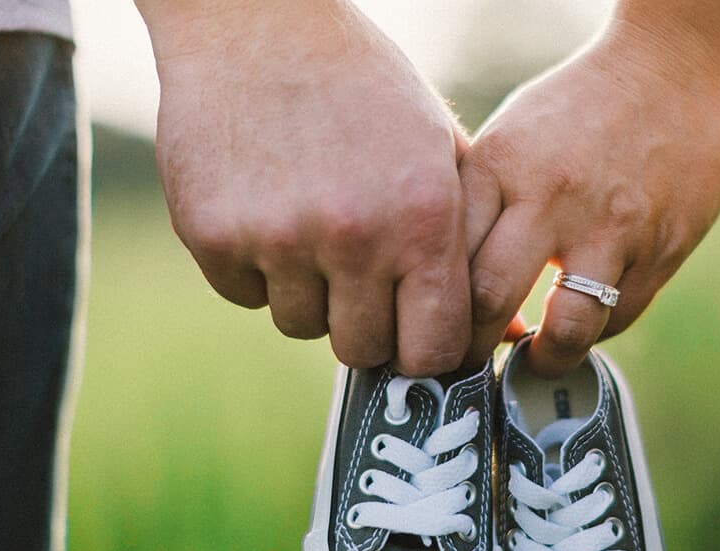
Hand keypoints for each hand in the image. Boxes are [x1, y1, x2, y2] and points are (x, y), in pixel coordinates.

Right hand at [139, 0, 469, 374]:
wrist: (258, 24)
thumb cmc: (365, 90)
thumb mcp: (438, 151)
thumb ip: (471, 244)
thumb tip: (505, 336)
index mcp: (422, 218)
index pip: (433, 349)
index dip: (423, 349)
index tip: (413, 332)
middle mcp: (354, 236)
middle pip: (361, 349)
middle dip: (364, 323)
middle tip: (358, 273)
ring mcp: (278, 239)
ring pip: (300, 324)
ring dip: (308, 292)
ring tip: (312, 223)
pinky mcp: (214, 235)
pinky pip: (244, 294)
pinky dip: (255, 268)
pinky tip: (267, 206)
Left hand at [458, 22, 719, 376]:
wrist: (680, 70)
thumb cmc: (581, 107)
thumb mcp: (512, 137)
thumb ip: (480, 203)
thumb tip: (443, 284)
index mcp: (500, 165)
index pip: (445, 258)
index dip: (430, 309)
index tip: (430, 330)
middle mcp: (550, 197)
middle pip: (488, 301)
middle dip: (471, 350)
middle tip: (470, 363)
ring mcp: (611, 227)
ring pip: (564, 328)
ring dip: (543, 359)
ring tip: (534, 359)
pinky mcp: (661, 248)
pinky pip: (617, 316)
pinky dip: (594, 331)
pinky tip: (581, 321)